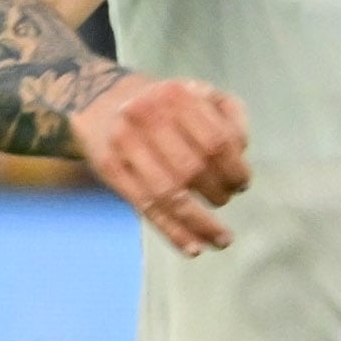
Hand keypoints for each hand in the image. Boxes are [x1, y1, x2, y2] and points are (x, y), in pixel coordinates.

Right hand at [68, 75, 252, 253]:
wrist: (98, 100)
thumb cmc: (160, 104)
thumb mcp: (197, 92)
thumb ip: (228, 116)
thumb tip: (242, 153)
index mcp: (176, 96)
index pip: (217, 142)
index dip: (235, 169)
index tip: (242, 183)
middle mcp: (147, 116)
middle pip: (193, 169)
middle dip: (219, 193)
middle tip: (225, 199)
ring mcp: (125, 144)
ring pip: (170, 194)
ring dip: (201, 224)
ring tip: (222, 239)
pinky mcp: (110, 169)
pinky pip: (146, 207)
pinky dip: (173, 232)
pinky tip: (193, 247)